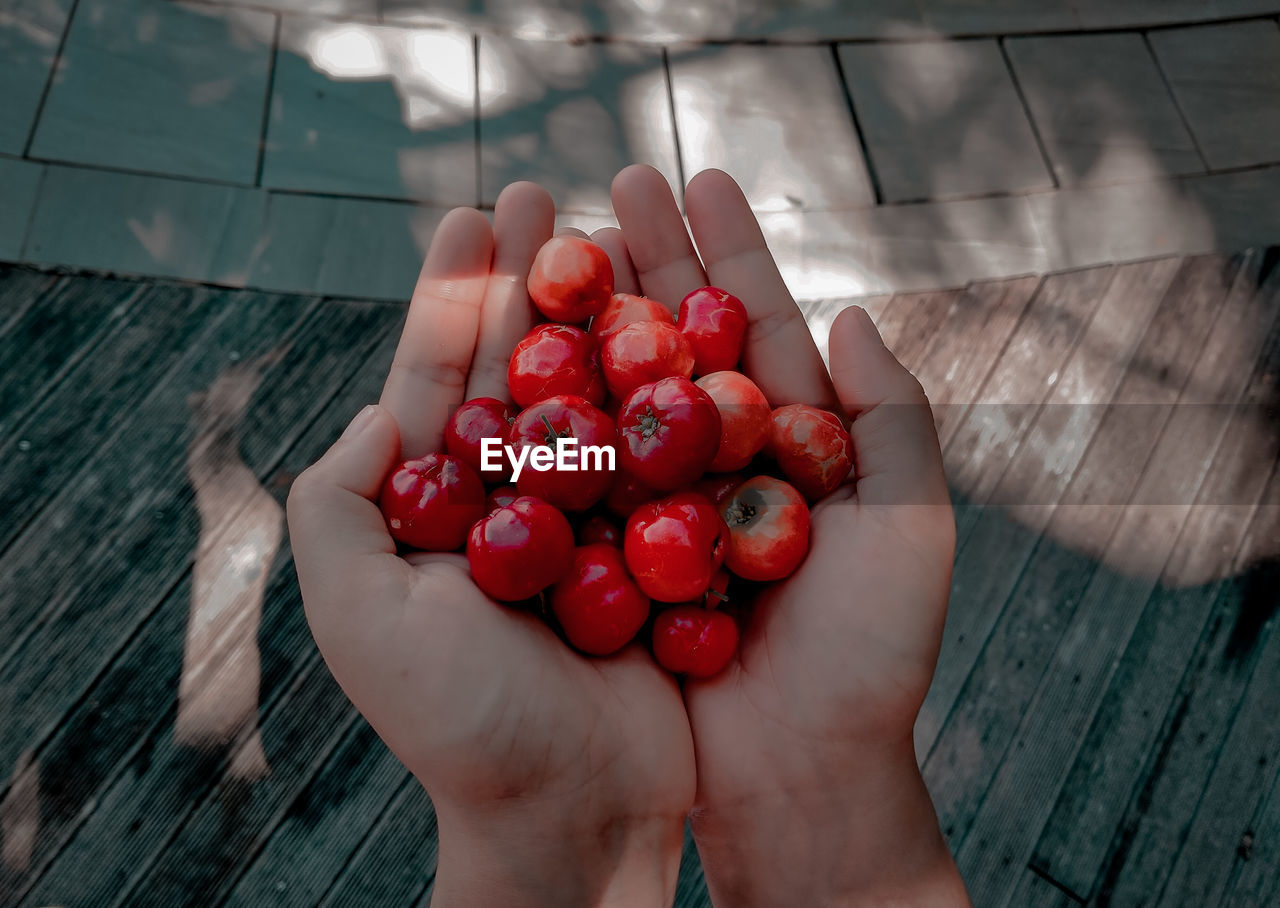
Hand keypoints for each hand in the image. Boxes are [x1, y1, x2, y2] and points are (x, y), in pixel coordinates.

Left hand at [287, 183, 693, 906]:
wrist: (574, 811)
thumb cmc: (461, 723)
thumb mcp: (359, 612)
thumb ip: (338, 503)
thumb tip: (378, 411)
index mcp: (435, 513)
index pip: (438, 380)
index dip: (451, 295)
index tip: (468, 214)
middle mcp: (508, 508)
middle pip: (519, 370)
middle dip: (527, 280)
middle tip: (545, 192)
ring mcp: (585, 525)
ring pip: (595, 396)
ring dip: (601, 313)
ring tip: (612, 228)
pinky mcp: (654, 549)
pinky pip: (663, 454)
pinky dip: (669, 387)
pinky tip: (679, 321)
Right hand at [606, 166, 968, 905]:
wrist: (797, 776)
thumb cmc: (868, 658)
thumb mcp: (909, 526)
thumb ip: (893, 417)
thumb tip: (854, 310)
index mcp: (799, 446)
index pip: (758, 327)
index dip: (729, 253)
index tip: (697, 179)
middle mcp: (725, 464)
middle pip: (680, 342)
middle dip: (650, 260)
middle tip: (610, 182)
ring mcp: (663, 505)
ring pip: (621, 392)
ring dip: (594, 315)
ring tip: (559, 238)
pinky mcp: (611, 554)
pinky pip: (582, 470)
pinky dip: (557, 409)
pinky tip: (525, 349)